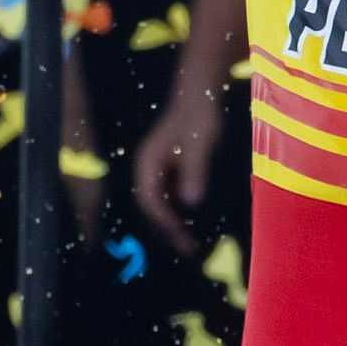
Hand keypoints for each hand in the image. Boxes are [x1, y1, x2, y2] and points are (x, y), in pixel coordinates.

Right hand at [128, 83, 224, 250]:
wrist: (199, 97)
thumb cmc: (197, 117)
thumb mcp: (198, 145)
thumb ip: (193, 172)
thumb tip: (190, 202)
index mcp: (147, 163)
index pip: (149, 198)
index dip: (162, 218)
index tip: (178, 233)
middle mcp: (147, 170)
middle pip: (152, 206)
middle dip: (167, 229)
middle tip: (187, 249)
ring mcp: (157, 171)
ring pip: (160, 205)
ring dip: (172, 225)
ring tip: (190, 245)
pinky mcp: (169, 172)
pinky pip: (169, 199)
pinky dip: (178, 214)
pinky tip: (192, 225)